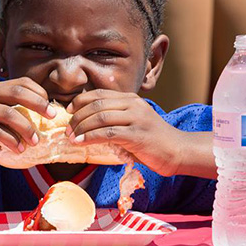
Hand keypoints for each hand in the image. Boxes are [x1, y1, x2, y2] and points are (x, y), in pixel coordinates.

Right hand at [0, 77, 56, 154]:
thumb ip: (1, 112)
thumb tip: (31, 123)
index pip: (20, 83)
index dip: (38, 92)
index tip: (49, 105)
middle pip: (18, 93)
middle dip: (39, 104)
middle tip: (52, 116)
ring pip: (9, 113)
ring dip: (26, 128)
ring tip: (35, 141)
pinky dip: (10, 140)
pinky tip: (18, 149)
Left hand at [66, 90, 182, 175]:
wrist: (177, 151)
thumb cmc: (152, 141)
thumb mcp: (133, 123)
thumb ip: (115, 119)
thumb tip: (87, 124)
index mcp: (131, 99)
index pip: (99, 94)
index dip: (79, 101)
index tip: (68, 112)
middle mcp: (133, 105)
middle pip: (96, 105)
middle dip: (77, 117)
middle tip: (67, 130)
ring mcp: (136, 118)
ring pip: (100, 117)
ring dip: (81, 128)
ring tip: (71, 138)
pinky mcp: (137, 135)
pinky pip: (108, 133)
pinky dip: (90, 137)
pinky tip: (80, 143)